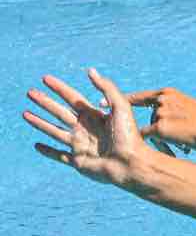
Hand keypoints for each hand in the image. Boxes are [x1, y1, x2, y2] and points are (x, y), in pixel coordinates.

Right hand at [23, 69, 154, 185]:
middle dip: (45, 103)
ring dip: (40, 123)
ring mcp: (80, 145)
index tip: (45, 78)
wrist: (131, 164)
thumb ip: (107, 88)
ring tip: (25, 114)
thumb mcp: (121, 107)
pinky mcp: (78, 161)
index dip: (59, 88)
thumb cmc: (129, 136)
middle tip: (30, 92)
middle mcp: (85, 130)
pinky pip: (59, 155)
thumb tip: (91, 71)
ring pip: (54, 131)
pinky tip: (37, 145)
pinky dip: (48, 151)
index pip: (72, 98)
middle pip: (60, 112)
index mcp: (95, 116)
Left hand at [124, 86, 195, 153]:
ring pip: (152, 128)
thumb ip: (175, 109)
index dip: (130, 101)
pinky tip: (170, 149)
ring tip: (183, 143)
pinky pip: (149, 137)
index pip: (144, 96)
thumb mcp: (190, 108)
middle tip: (181, 137)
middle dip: (161, 128)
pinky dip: (158, 144)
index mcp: (169, 93)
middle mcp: (161, 100)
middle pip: (152, 117)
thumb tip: (169, 122)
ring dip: (164, 138)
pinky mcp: (158, 128)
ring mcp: (159, 113)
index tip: (111, 103)